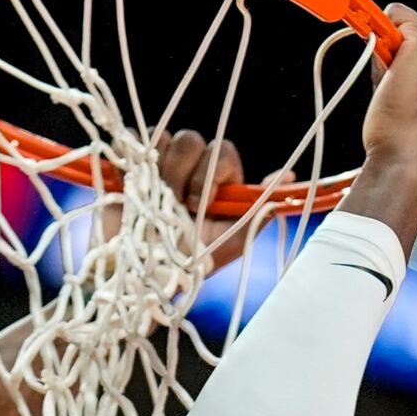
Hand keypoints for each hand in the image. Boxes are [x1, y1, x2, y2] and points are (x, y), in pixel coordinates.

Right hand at [102, 131, 290, 276]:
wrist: (145, 278)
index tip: (201, 205)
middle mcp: (188, 170)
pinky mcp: (126, 168)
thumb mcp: (231, 242)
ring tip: (152, 200)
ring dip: (159, 169)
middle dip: (183, 174)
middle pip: (190, 140)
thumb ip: (258, 210)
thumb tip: (290, 176)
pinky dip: (128, 152)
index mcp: (216, 180)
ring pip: (162, 137)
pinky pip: (129, 139)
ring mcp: (156, 167)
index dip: (211, 173)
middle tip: (177, 206)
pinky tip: (131, 183)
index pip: (222, 151)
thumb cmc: (191, 264)